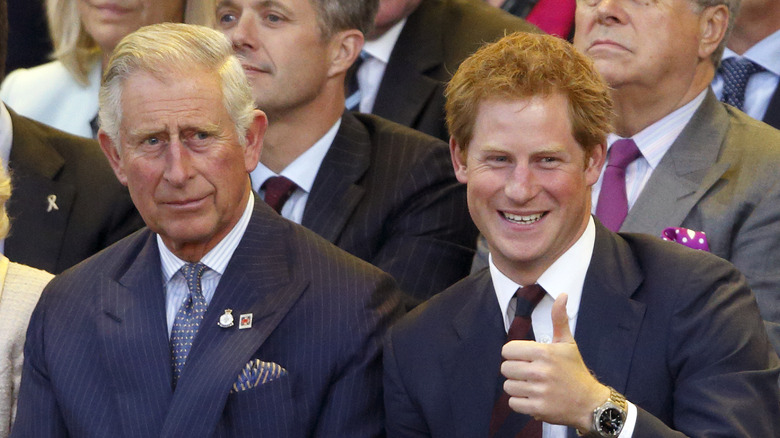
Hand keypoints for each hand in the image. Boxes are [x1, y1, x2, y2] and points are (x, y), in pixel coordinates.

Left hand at [500, 293, 608, 430]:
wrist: (590, 403)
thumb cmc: (575, 370)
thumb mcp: (567, 343)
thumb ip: (559, 319)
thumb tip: (562, 294)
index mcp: (544, 352)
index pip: (508, 350)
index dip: (514, 354)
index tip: (525, 358)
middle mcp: (541, 371)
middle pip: (505, 369)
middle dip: (514, 371)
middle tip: (528, 373)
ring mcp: (540, 391)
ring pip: (508, 386)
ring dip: (517, 387)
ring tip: (532, 386)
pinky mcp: (539, 409)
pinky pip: (513, 403)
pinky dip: (520, 403)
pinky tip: (533, 398)